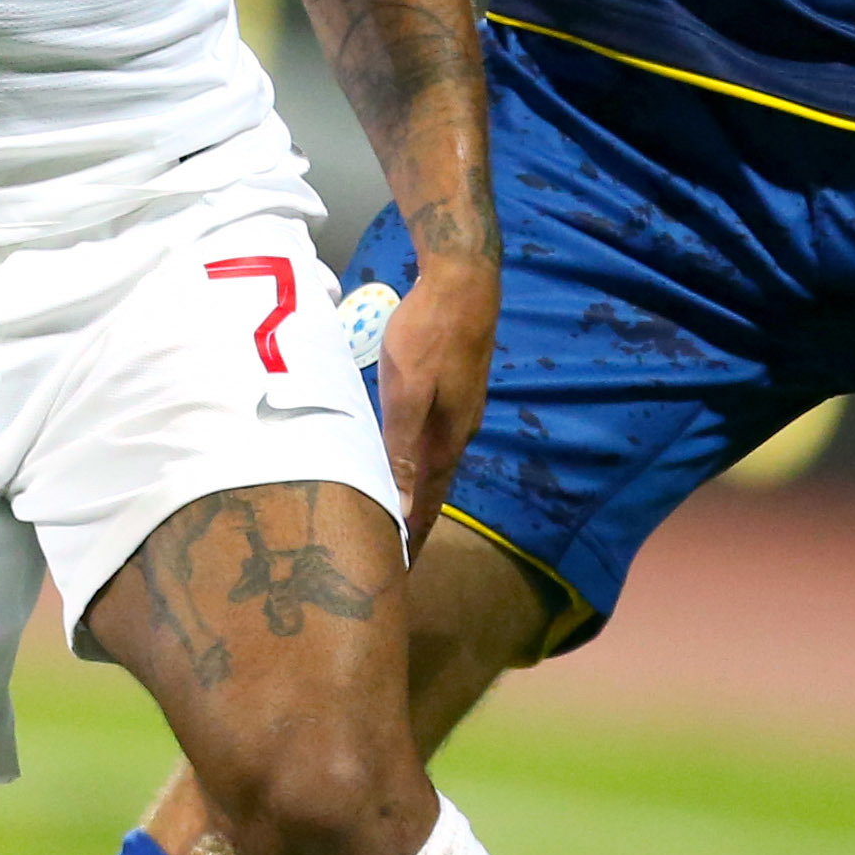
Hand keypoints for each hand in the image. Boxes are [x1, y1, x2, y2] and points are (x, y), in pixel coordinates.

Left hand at [374, 253, 496, 553]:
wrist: (465, 280)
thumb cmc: (429, 333)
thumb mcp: (408, 392)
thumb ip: (402, 448)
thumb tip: (402, 507)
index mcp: (447, 440)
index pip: (429, 505)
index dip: (414, 539)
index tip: (398, 574)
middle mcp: (458, 432)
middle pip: (433, 490)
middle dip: (413, 524)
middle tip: (389, 555)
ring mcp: (459, 409)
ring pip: (432, 464)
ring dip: (414, 492)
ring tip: (392, 515)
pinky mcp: (453, 388)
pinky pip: (430, 438)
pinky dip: (415, 460)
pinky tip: (400, 457)